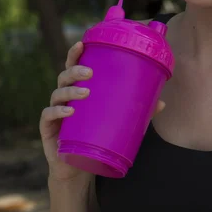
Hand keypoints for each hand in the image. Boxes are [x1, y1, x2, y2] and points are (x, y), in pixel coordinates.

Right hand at [39, 41, 165, 181]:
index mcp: (79, 89)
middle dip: (75, 70)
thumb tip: (162, 103)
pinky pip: (48, 116)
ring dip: (70, 91)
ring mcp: (55, 112)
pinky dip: (57, 111)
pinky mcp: (49, 129)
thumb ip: (136, 111)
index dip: (75, 53)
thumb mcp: (116, 121)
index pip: (74, 66)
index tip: (82, 43)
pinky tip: (69, 112)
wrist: (78, 167)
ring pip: (57, 93)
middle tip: (89, 72)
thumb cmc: (96, 136)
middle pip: (65, 76)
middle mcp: (65, 97)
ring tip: (85, 92)